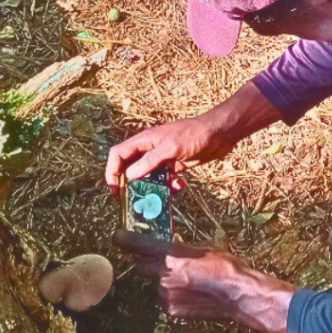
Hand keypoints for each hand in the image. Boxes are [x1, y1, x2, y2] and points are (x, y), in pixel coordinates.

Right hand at [105, 114, 236, 192]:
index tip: (114, 189)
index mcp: (145, 141)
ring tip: (158, 197)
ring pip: (149, 176)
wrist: (220, 133)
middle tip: (135, 199)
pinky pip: (166, 179)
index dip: (112, 171)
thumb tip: (129, 175)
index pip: (118, 154)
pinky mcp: (175, 165)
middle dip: (131, 184)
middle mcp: (150, 149)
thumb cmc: (195, 135)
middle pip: (131, 167)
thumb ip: (150, 161)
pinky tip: (180, 186)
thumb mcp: (171, 148)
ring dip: (152, 187)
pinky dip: (170, 186)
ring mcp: (163, 157)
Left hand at [114, 229, 293, 332]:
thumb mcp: (203, 247)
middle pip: (140, 265)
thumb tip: (171, 245)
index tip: (118, 236)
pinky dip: (172, 294)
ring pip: (154, 282)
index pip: (136, 244)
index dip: (124, 239)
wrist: (238, 295)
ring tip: (187, 279)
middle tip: (160, 258)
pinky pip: (164, 298)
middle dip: (146, 260)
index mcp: (170, 254)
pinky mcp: (170, 309)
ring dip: (163, 279)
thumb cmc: (225, 266)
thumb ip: (181, 247)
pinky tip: (190, 292)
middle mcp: (162, 274)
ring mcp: (164, 294)